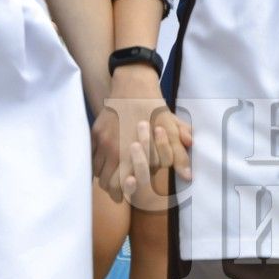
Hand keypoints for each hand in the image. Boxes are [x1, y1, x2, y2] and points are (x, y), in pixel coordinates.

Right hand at [93, 65, 191, 203]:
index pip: (119, 185)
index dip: (122, 194)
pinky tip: (106, 161)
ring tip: (114, 176)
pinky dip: (96, 163)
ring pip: (96, 170)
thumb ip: (178, 154)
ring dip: (104, 176)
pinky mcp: (95, 132)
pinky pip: (90, 155)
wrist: (133, 84)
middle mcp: (112, 150)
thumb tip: (188, 177)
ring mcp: (101, 140)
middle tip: (121, 190)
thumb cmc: (153, 107)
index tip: (126, 194)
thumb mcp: (170, 129)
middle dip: (113, 189)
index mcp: (130, 152)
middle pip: (105, 182)